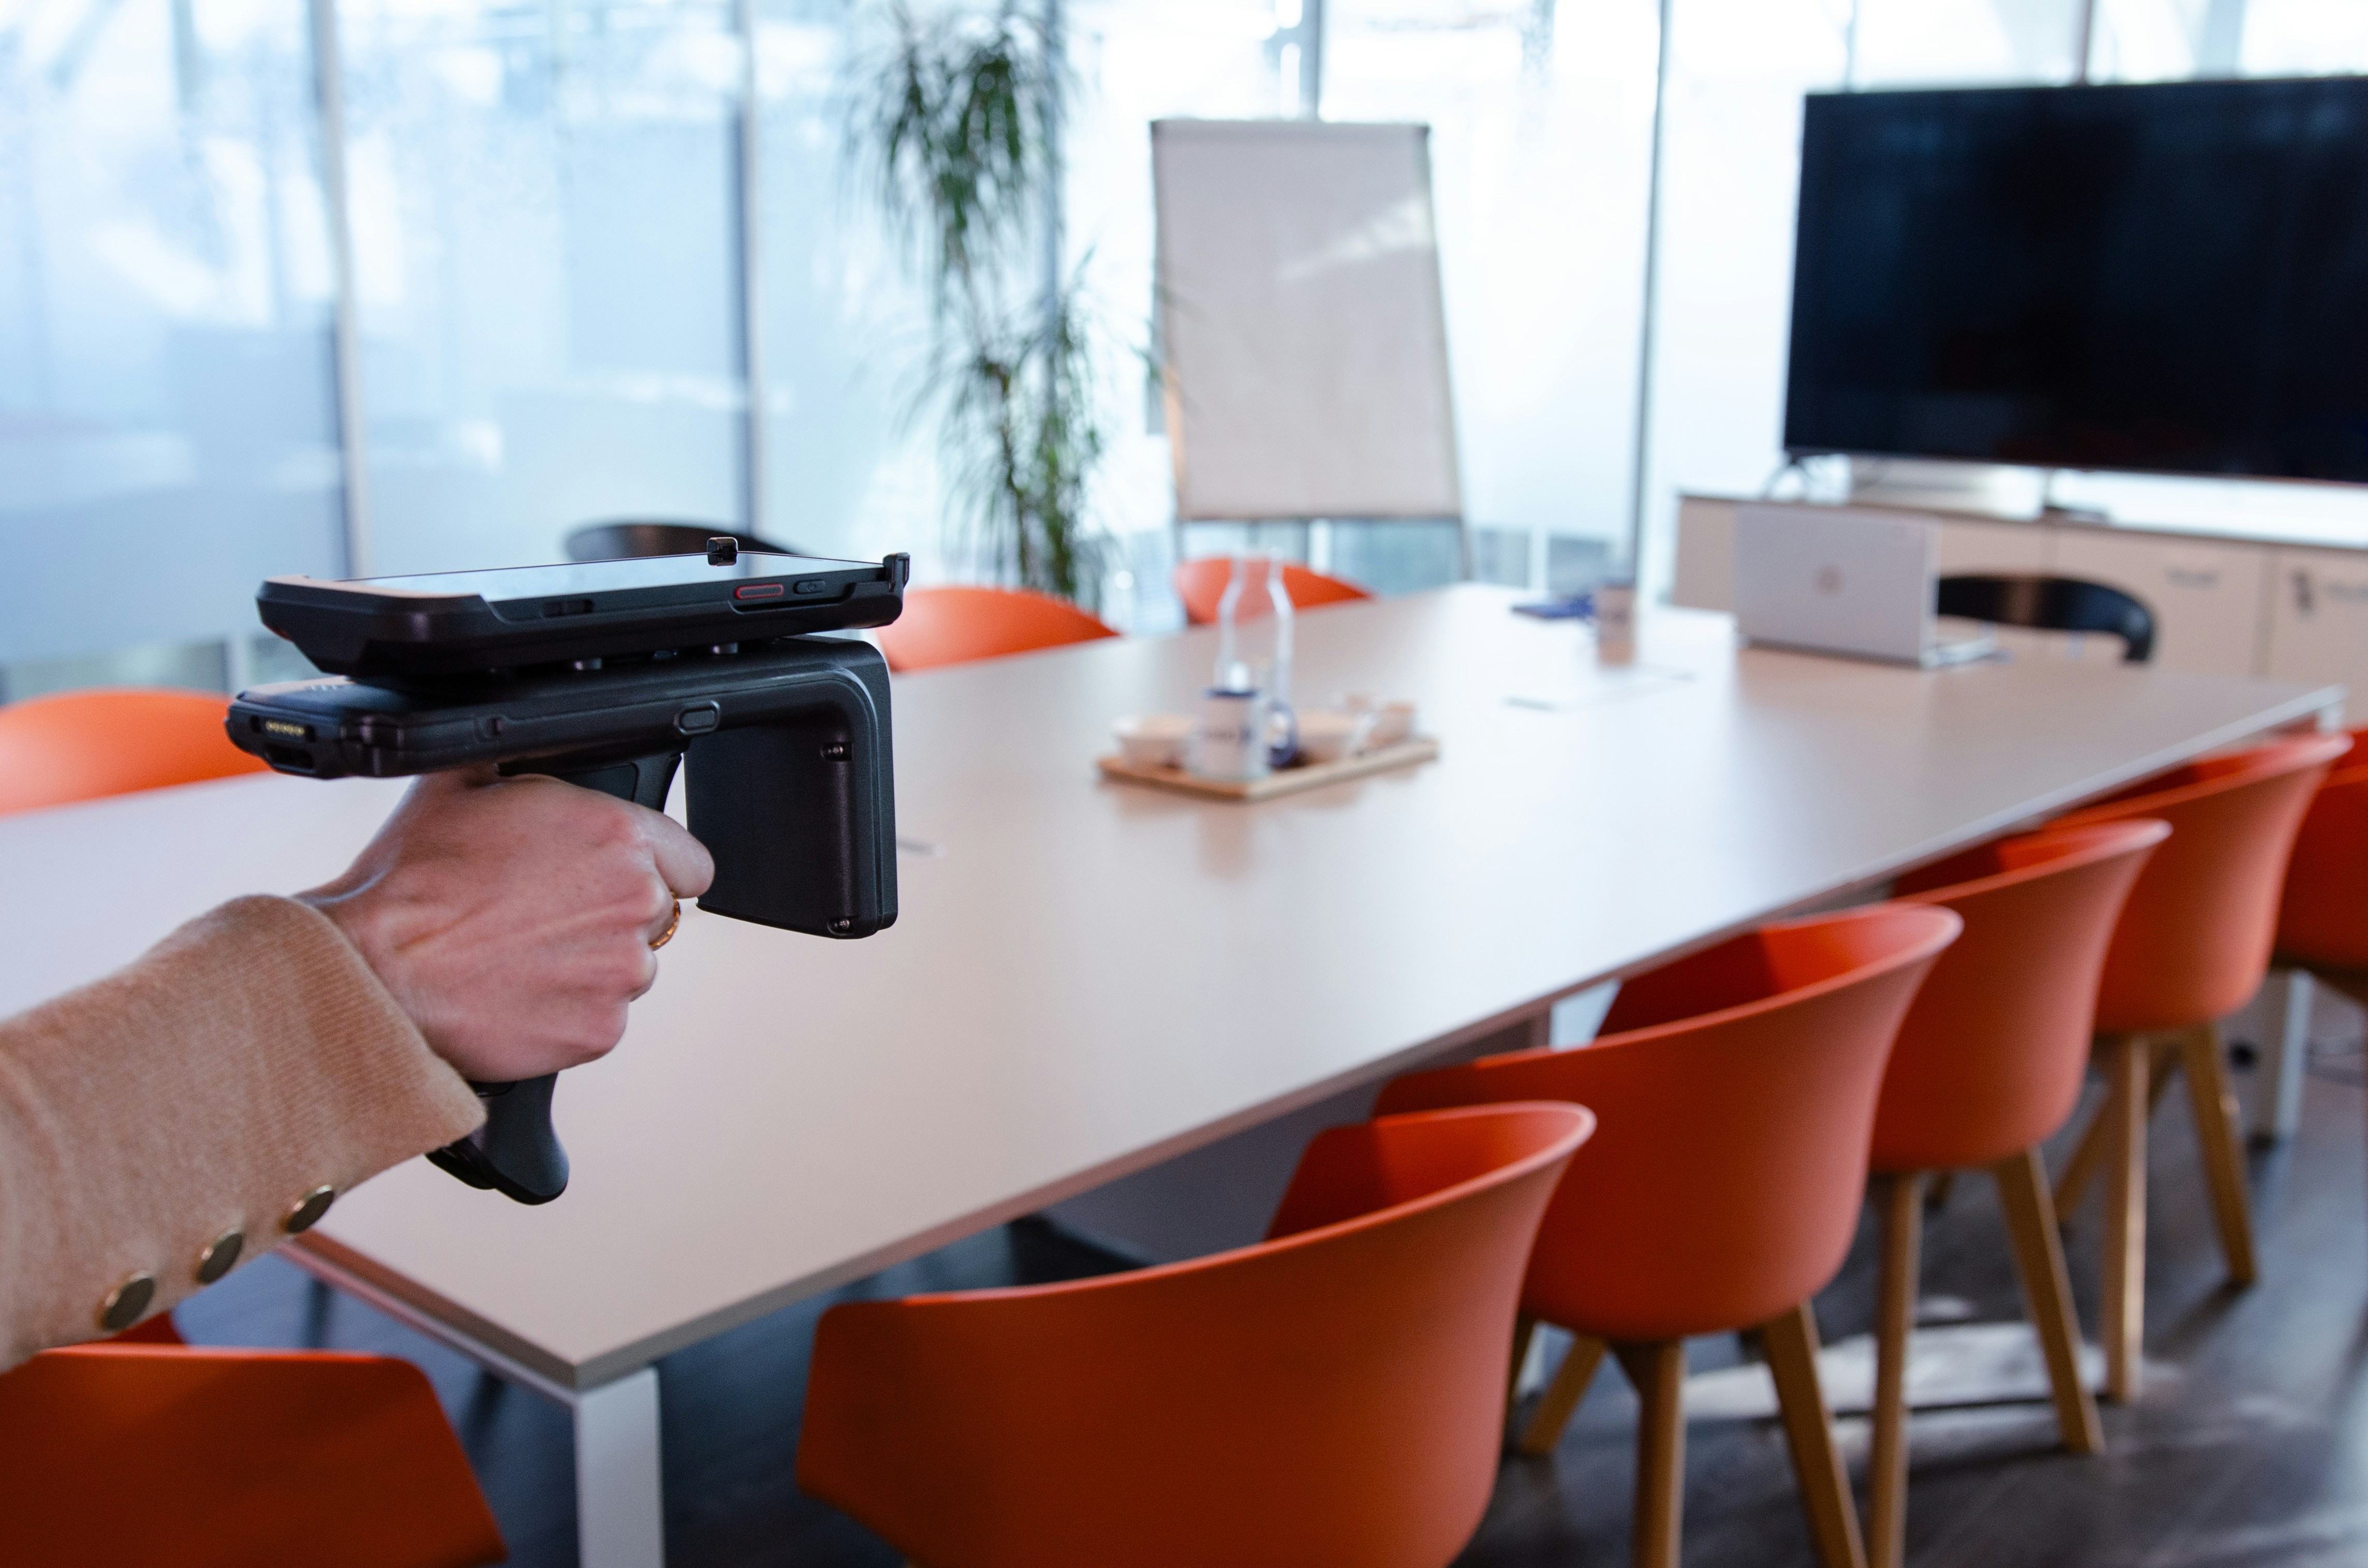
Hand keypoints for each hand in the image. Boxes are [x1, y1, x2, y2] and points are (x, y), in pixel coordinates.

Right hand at [299, 768, 714, 1082]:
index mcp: (617, 836)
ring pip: (627, 970)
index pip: (689, 861)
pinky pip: (600, 1020)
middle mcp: (633, 901)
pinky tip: (516, 994)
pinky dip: (568, 1014)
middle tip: (543, 918)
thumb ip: (526, 765)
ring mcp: (621, 970)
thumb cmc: (412, 881)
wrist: (374, 968)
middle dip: (608, 916)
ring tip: (518, 957)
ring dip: (588, 968)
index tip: (616, 880)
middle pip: (654, 916)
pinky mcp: (600, 1028)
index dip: (655, 870)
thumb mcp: (464, 783)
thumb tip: (531, 736)